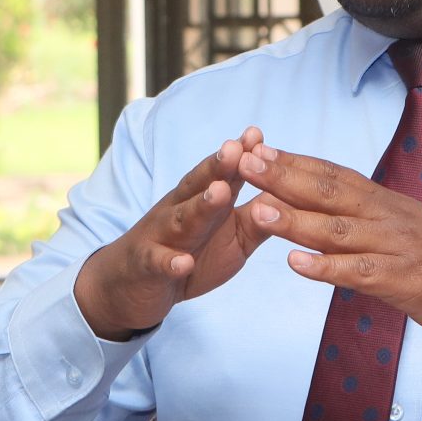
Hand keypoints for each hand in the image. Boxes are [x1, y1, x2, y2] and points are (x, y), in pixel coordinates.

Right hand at [74, 132, 280, 340]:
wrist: (130, 286)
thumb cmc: (187, 254)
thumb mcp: (230, 238)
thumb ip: (257, 218)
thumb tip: (291, 196)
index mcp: (200, 201)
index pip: (221, 174)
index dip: (238, 155)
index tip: (256, 134)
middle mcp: (179, 211)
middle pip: (198, 186)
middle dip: (218, 167)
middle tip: (236, 148)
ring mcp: (161, 237)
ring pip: (181, 219)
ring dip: (200, 205)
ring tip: (219, 192)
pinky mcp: (148, 267)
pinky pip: (159, 263)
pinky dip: (170, 263)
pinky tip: (182, 263)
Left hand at [238, 145, 421, 345]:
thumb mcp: (404, 229)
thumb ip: (365, 219)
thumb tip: (325, 208)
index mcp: (385, 203)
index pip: (333, 174)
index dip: (294, 161)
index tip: (256, 147)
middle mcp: (387, 217)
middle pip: (328, 192)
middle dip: (282, 176)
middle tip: (242, 161)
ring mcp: (395, 248)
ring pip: (336, 230)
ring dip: (294, 219)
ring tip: (256, 209)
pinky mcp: (404, 281)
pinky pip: (359, 274)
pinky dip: (326, 269)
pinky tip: (296, 265)